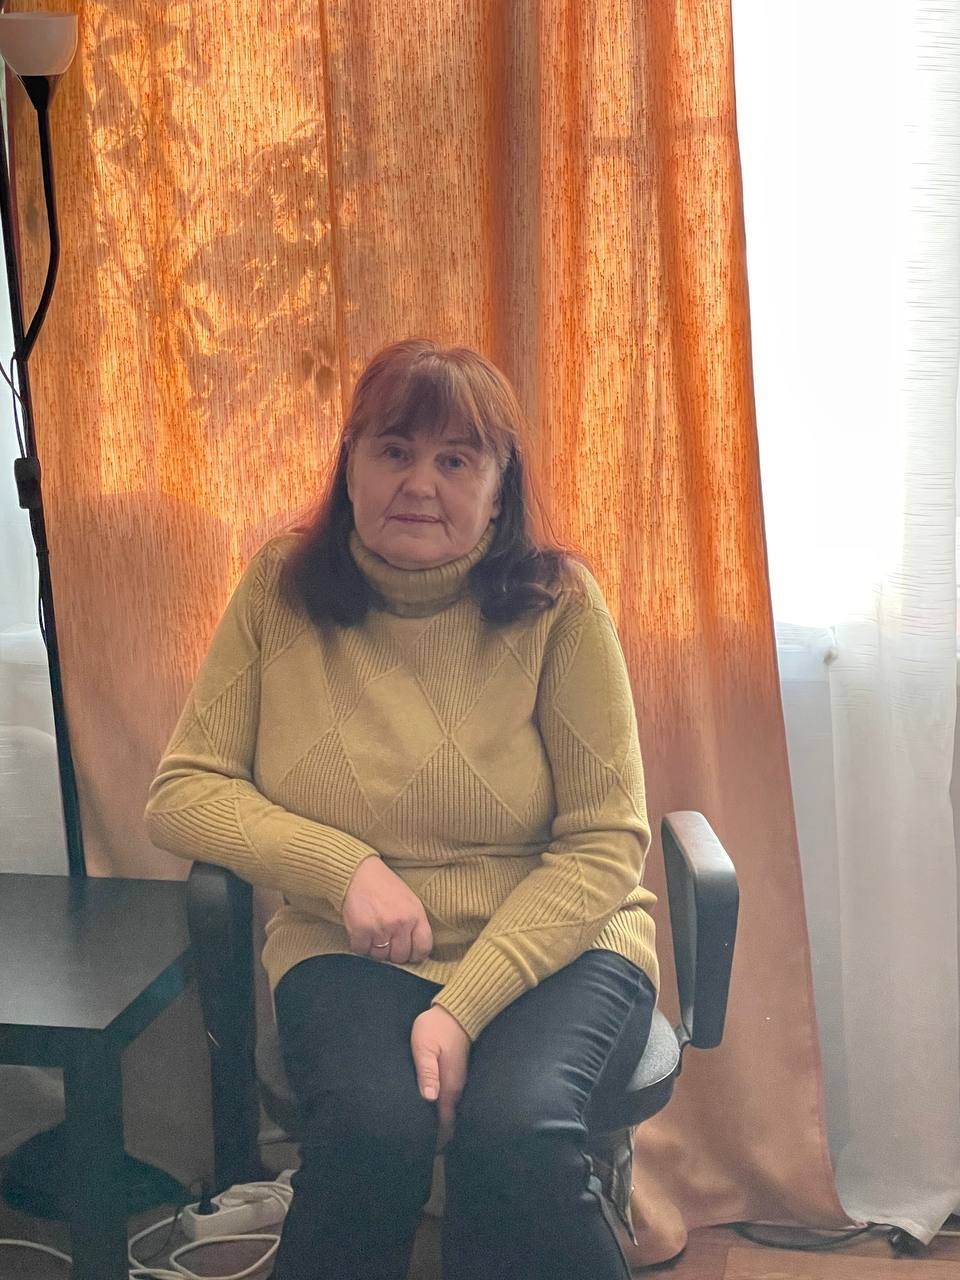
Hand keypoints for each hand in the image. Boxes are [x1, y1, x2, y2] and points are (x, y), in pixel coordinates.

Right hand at [342, 856, 433, 963]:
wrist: (358, 873)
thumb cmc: (385, 886)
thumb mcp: (410, 900)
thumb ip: (415, 925)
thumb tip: (414, 952)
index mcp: (416, 915)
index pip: (423, 948)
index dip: (415, 954)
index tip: (409, 952)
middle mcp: (400, 924)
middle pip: (400, 957)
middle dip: (393, 952)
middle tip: (386, 939)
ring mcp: (380, 929)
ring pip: (380, 957)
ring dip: (376, 949)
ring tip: (373, 932)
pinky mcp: (361, 931)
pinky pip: (362, 951)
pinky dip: (360, 945)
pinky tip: (362, 931)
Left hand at [411, 1006, 470, 1150]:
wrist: (458, 1010)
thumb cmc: (436, 1028)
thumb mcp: (424, 1047)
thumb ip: (427, 1072)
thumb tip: (429, 1099)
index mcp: (449, 1085)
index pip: (445, 1121)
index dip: (439, 1140)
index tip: (430, 1155)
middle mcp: (457, 1087)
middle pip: (450, 1120)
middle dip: (440, 1136)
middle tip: (424, 1151)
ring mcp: (459, 1080)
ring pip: (451, 1110)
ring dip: (442, 1124)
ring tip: (428, 1138)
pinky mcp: (457, 1073)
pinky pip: (451, 1099)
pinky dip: (444, 1111)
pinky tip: (434, 1113)